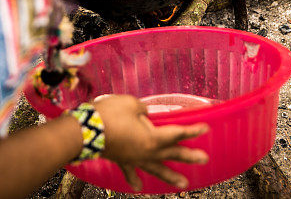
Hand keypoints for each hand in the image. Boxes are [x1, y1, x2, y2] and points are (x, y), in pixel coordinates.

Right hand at [92, 95, 208, 190]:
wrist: (84, 131)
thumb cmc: (110, 115)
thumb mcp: (131, 104)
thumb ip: (143, 110)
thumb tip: (146, 114)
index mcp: (153, 138)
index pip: (177, 133)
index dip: (192, 130)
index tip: (206, 128)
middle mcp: (147, 153)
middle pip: (172, 154)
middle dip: (189, 156)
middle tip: (204, 159)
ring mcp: (134, 159)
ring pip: (156, 169)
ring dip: (170, 177)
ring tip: (184, 185)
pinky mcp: (121, 161)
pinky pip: (130, 172)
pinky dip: (134, 179)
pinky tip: (139, 187)